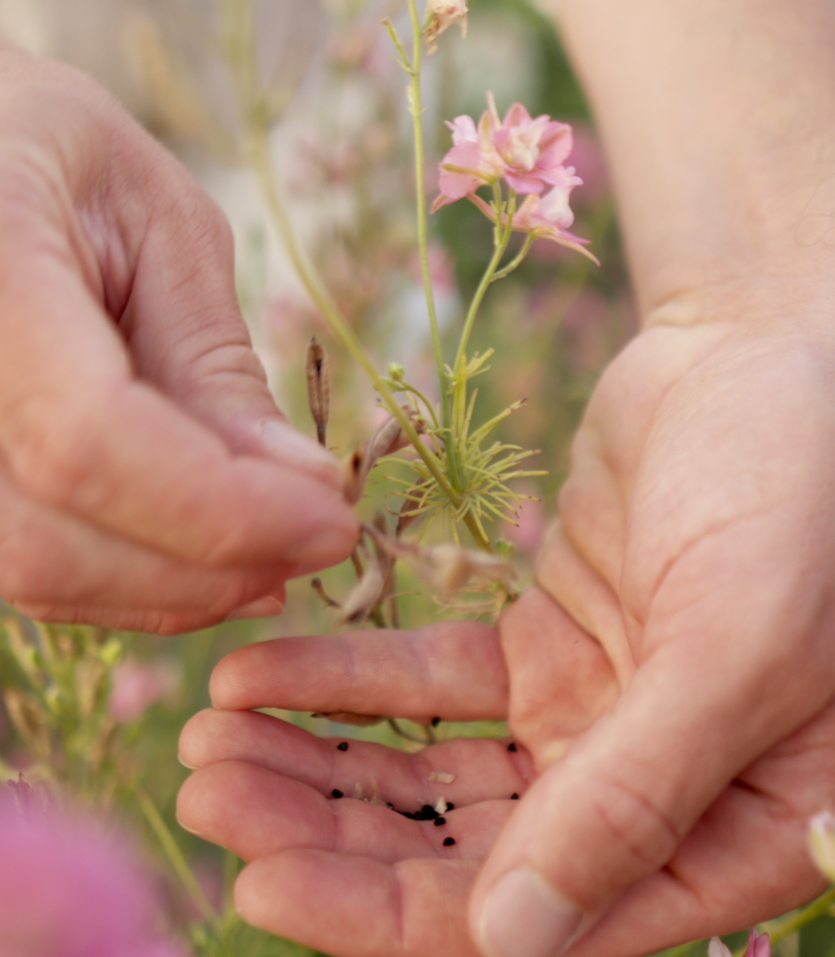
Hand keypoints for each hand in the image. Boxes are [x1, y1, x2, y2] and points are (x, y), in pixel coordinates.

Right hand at [0, 44, 357, 632]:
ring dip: (179, 589)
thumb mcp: (163, 230)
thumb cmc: (67, 161)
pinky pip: (30, 563)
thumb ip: (216, 365)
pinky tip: (213, 556)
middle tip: (322, 541)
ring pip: (34, 574)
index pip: (91, 439)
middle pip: (51, 541)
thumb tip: (307, 489)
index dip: (225, 508)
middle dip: (213, 566)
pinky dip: (134, 579)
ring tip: (281, 553)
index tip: (335, 519)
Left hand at [176, 282, 834, 953]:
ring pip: (434, 772)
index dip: (404, 916)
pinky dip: (343, 676)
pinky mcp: (537, 643)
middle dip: (333, 833)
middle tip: (209, 792)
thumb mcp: (739, 646)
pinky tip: (256, 671)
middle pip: (471, 851)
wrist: (767, 353)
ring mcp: (588, 716)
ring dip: (322, 758)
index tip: (268, 881)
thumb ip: (636, 795)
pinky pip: (427, 678)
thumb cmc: (799, 493)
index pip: (556, 922)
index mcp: (738, 832)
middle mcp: (655, 791)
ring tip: (210, 737)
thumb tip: (511, 938)